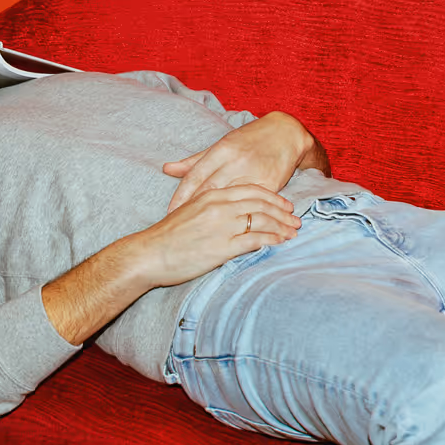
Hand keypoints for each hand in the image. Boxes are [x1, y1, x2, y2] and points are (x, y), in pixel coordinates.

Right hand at [125, 183, 300, 288]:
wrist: (149, 254)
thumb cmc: (167, 236)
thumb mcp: (189, 210)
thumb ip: (209, 204)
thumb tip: (226, 207)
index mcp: (211, 195)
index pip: (251, 190)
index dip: (272, 196)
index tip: (285, 204)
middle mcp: (219, 206)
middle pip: (261, 204)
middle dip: (282, 211)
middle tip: (295, 218)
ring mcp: (222, 226)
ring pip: (262, 220)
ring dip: (281, 226)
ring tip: (293, 232)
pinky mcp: (222, 247)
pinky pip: (255, 240)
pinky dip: (272, 240)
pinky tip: (281, 243)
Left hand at [163, 114, 314, 213]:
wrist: (286, 134)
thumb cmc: (250, 140)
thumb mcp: (222, 145)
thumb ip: (195, 161)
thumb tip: (167, 169)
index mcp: (222, 150)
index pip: (196, 175)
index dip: (182, 195)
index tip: (171, 211)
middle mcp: (236, 161)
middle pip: (210, 189)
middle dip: (194, 208)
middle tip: (181, 226)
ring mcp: (254, 173)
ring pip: (232, 200)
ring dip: (218, 216)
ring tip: (203, 232)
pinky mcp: (271, 185)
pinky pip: (253, 204)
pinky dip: (242, 216)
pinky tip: (232, 228)